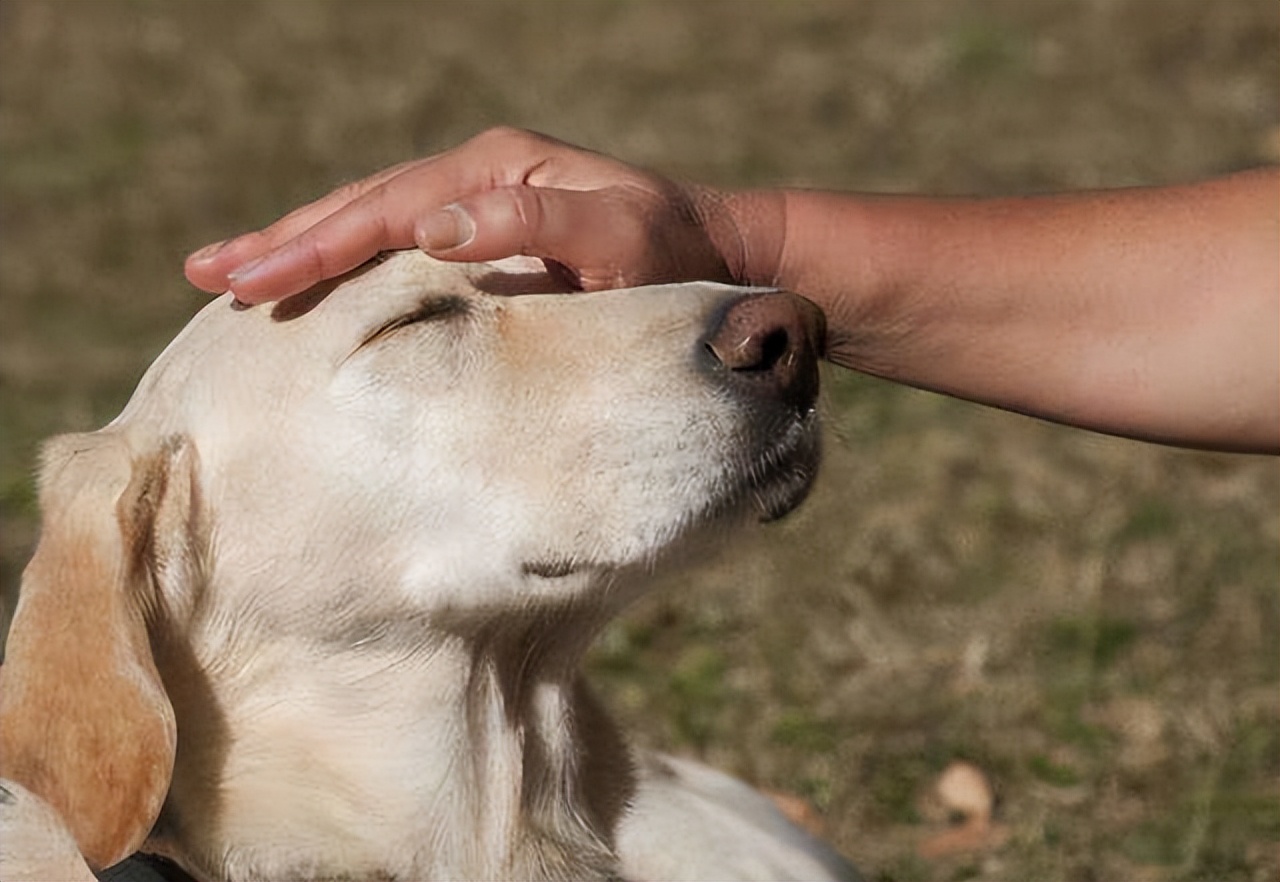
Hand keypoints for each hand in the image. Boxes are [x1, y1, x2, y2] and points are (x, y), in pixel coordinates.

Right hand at [185, 128, 753, 301]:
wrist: (716, 252)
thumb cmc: (674, 254)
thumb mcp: (620, 236)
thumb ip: (536, 222)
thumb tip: (430, 225)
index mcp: (496, 170)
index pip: (385, 209)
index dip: (315, 245)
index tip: (251, 278)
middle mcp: (478, 174)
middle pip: (360, 205)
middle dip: (282, 240)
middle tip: (206, 272)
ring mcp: (480, 199)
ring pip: (371, 220)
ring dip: (301, 245)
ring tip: (230, 271)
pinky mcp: (488, 229)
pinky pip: (401, 243)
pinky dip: (348, 260)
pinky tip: (314, 278)